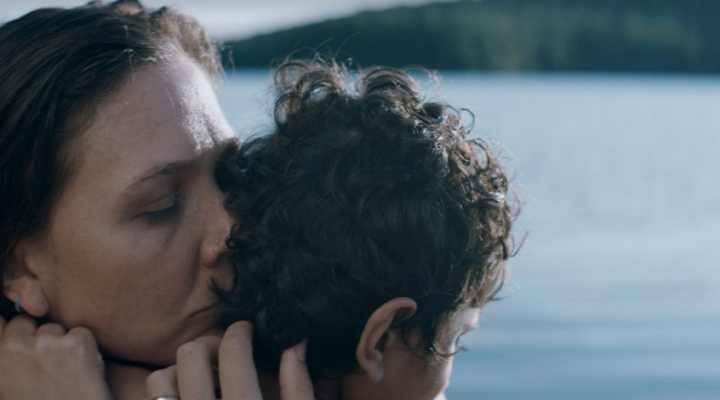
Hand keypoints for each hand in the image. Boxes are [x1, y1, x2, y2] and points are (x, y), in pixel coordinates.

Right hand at [0, 315, 112, 399]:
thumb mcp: (7, 390)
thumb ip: (7, 363)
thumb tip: (11, 341)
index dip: (10, 327)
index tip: (20, 337)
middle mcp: (14, 348)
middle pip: (24, 322)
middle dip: (35, 337)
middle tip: (46, 366)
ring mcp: (46, 343)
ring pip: (55, 328)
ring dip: (61, 345)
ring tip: (64, 376)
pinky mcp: (76, 344)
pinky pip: (81, 334)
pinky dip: (86, 349)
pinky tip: (82, 373)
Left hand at [147, 321, 313, 399]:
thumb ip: (299, 386)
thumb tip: (297, 342)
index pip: (234, 349)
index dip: (241, 331)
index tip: (245, 330)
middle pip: (192, 355)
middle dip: (208, 346)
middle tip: (220, 353)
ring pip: (161, 380)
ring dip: (179, 372)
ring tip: (198, 378)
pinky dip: (164, 393)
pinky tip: (183, 396)